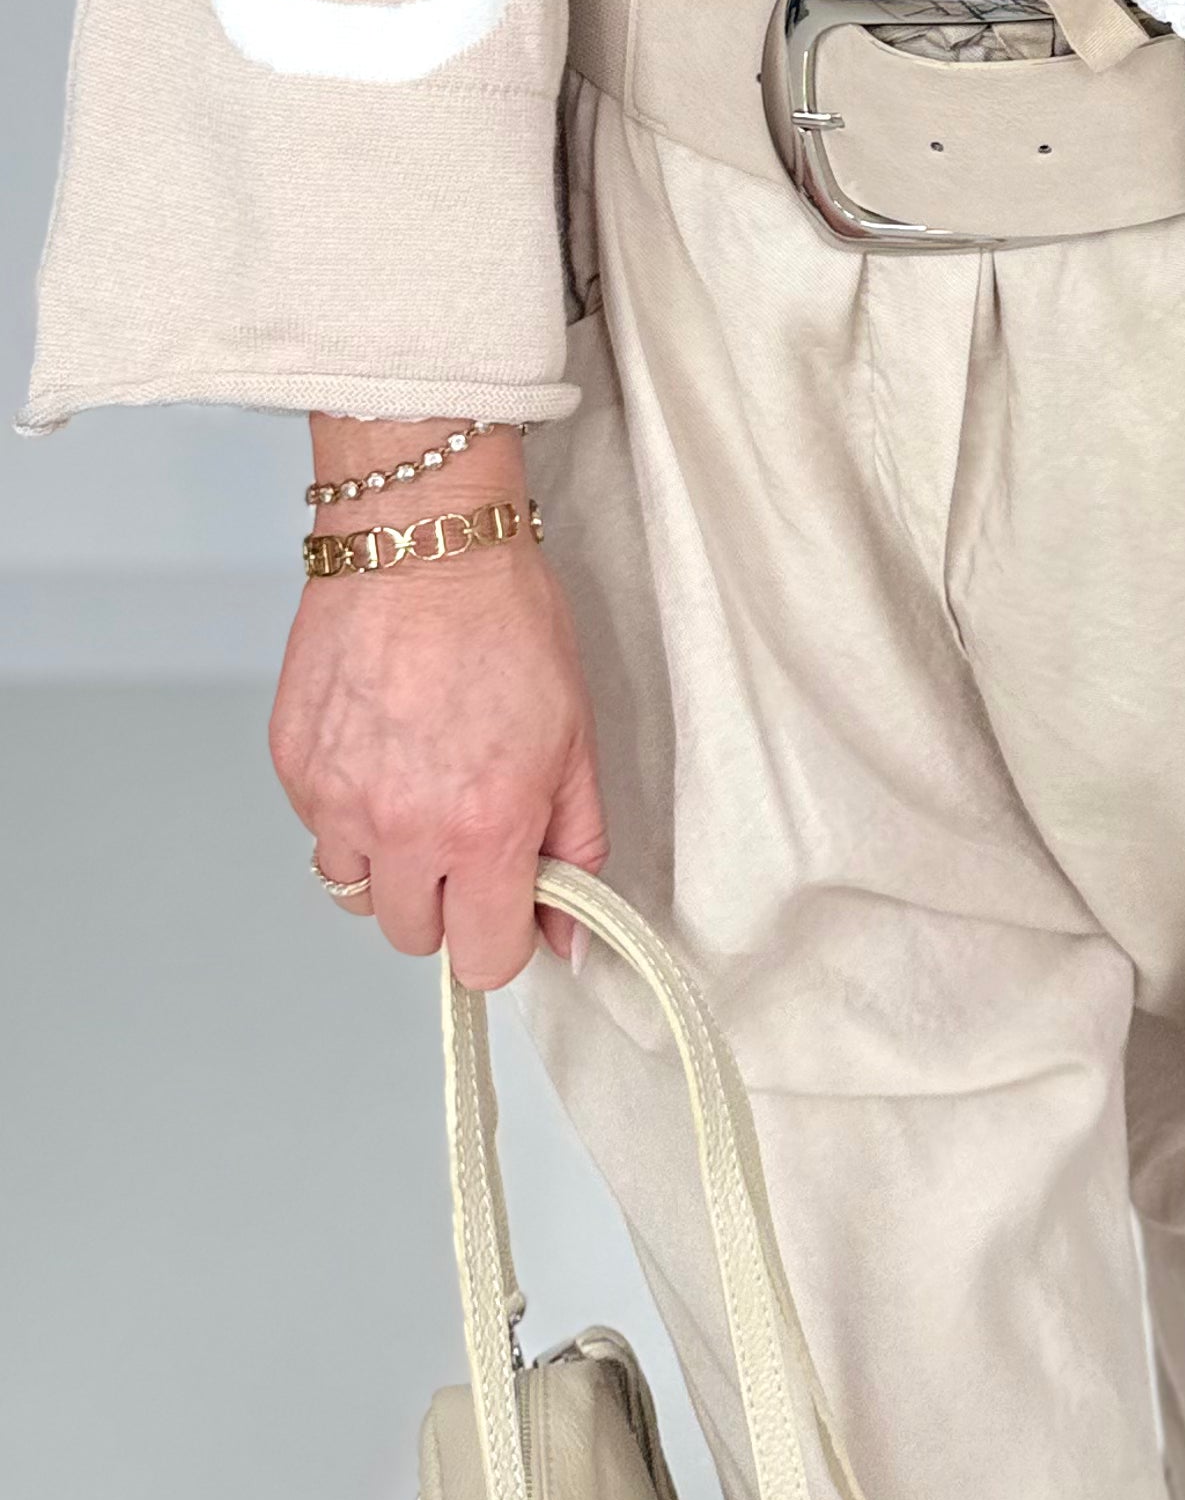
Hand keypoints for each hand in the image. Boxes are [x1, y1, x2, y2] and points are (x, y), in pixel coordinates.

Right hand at [270, 424, 605, 987]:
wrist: (422, 541)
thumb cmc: (509, 624)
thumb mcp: (576, 740)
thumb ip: (576, 848)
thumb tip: (569, 937)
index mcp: (483, 829)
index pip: (485, 959)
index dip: (505, 939)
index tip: (514, 906)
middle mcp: (401, 829)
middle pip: (414, 937)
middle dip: (449, 903)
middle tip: (471, 836)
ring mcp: (336, 801)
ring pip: (357, 891)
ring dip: (391, 865)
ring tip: (421, 792)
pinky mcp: (293, 768)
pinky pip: (320, 832)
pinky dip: (349, 814)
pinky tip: (382, 753)